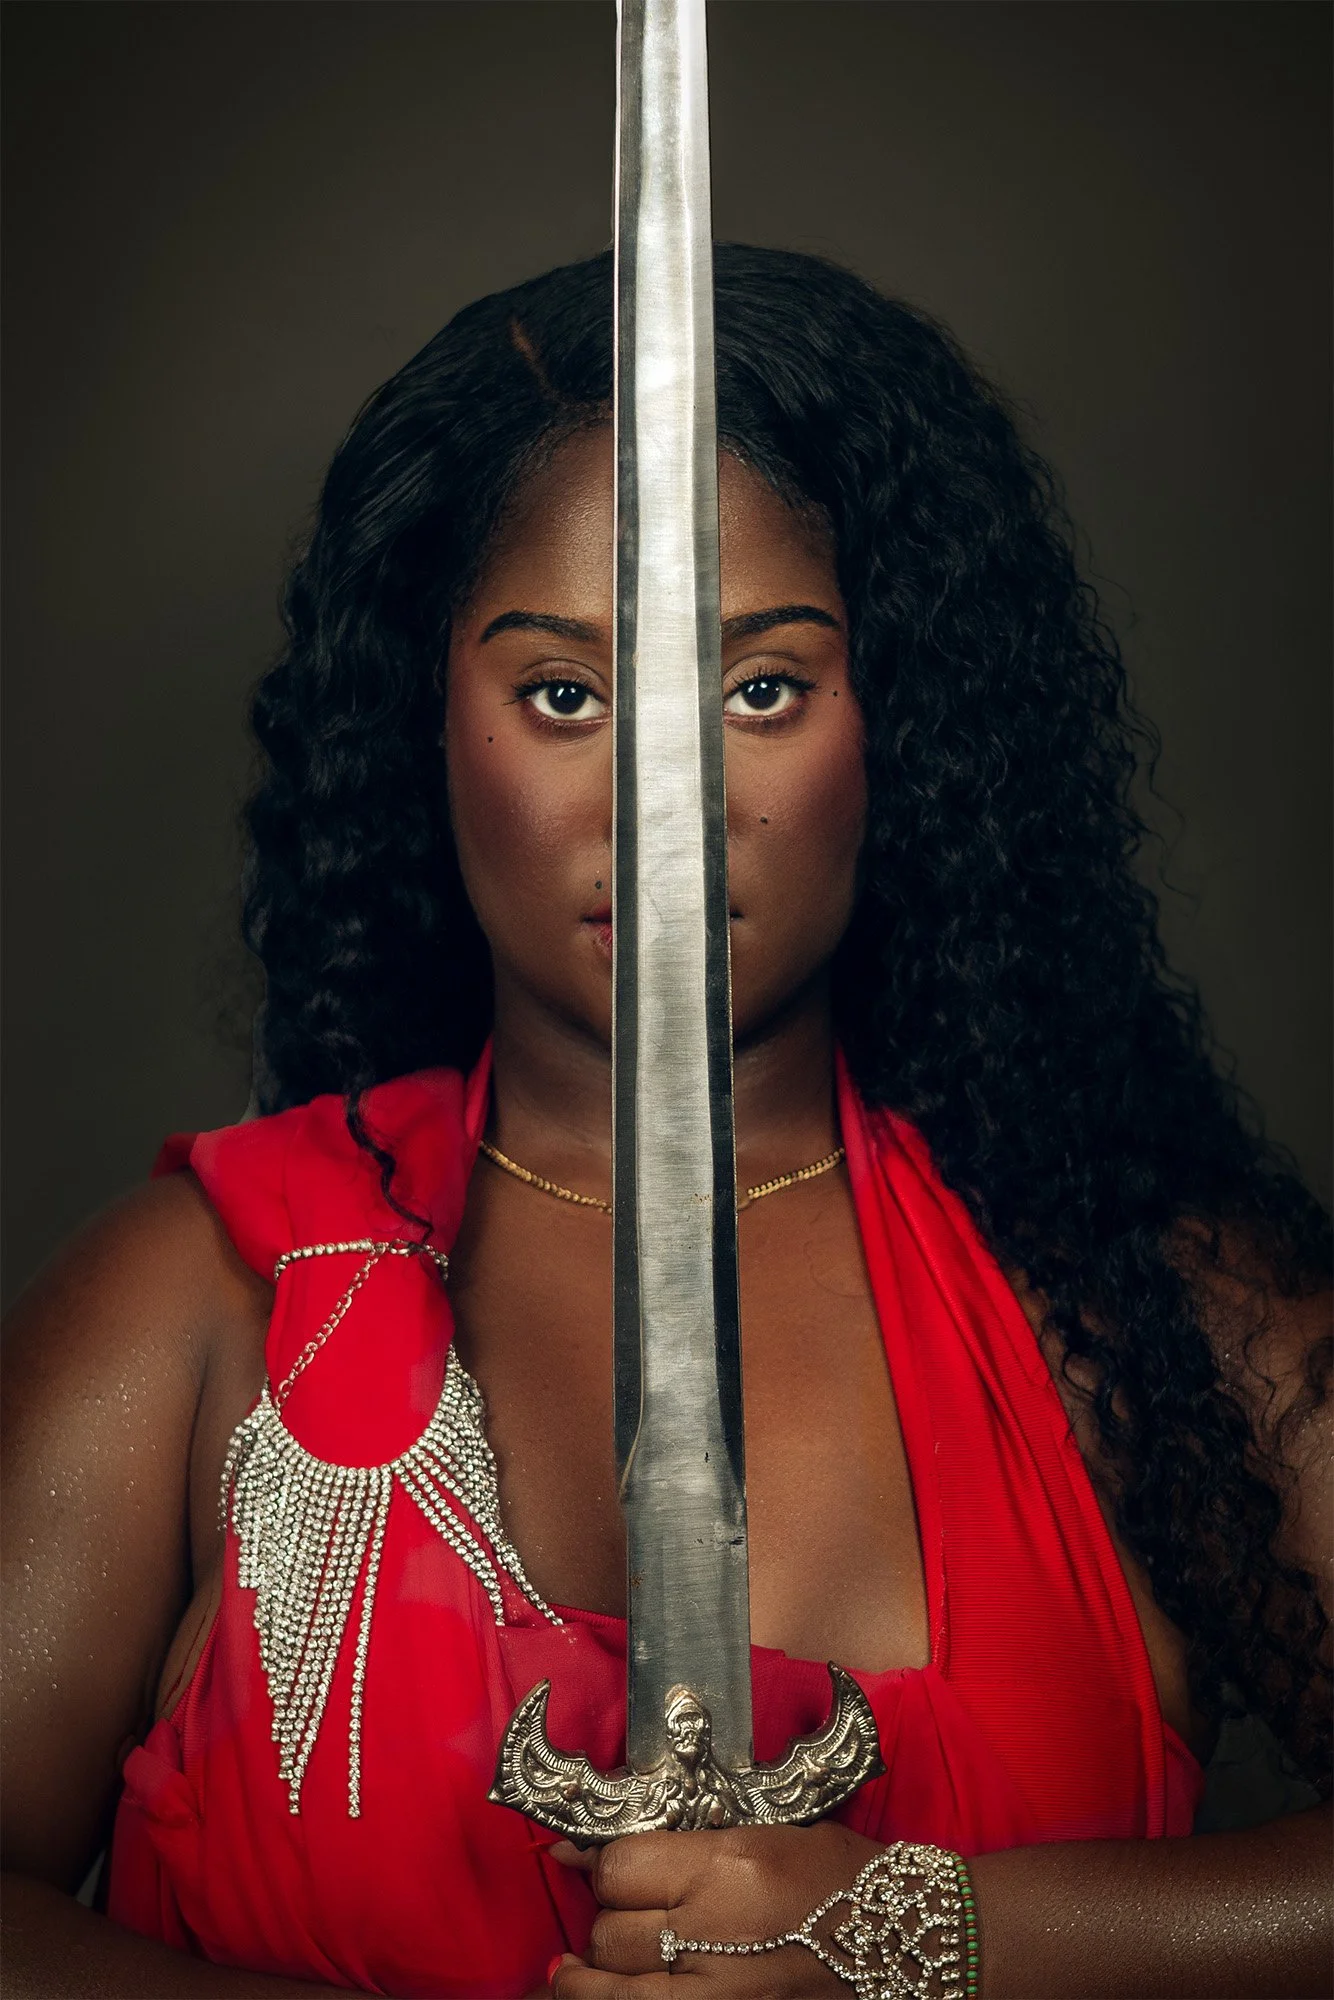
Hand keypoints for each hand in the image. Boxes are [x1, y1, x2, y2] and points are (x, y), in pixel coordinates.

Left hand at [550, 1820, 882, 1994]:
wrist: (909, 1943)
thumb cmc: (839, 1879)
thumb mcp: (764, 1835)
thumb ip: (683, 1845)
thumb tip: (595, 1855)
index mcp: (727, 1867)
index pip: (617, 1868)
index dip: (597, 1865)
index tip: (588, 1862)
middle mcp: (714, 1932)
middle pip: (610, 1932)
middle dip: (604, 1921)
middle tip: (617, 1914)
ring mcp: (719, 1992)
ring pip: (612, 1990)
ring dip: (591, 1977)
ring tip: (573, 1972)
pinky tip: (598, 1995)